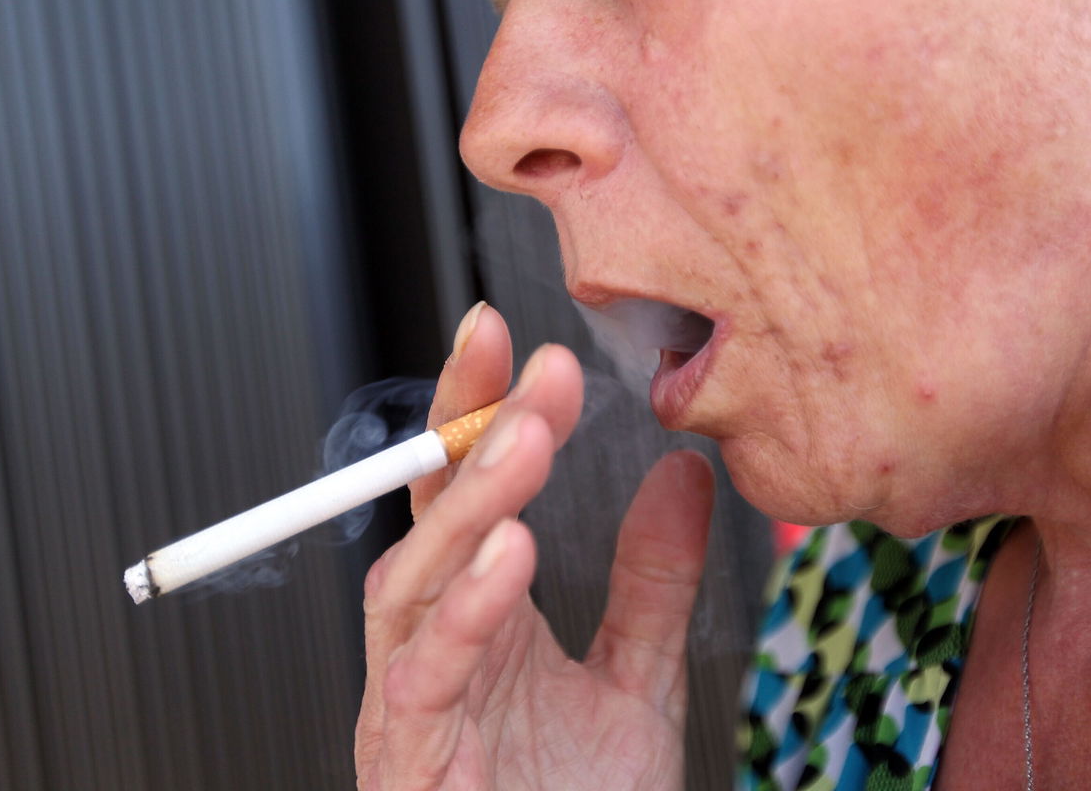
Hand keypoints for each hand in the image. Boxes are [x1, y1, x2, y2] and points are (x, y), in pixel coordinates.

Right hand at [355, 303, 714, 789]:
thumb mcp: (636, 681)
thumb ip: (653, 582)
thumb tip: (681, 477)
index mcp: (477, 619)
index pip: (465, 494)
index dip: (477, 413)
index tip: (515, 342)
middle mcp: (432, 648)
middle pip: (427, 519)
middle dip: (466, 433)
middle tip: (526, 364)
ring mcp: (412, 705)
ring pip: (413, 584)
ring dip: (466, 507)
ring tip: (523, 436)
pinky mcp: (410, 761)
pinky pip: (425, 678)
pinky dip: (464, 614)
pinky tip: (509, 554)